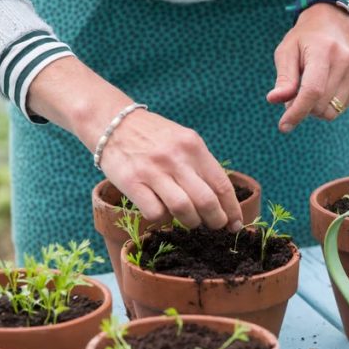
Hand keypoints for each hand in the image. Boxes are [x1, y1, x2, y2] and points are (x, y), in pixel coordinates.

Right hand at [98, 110, 242, 229]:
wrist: (112, 121)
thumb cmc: (154, 136)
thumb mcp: (183, 140)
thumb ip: (201, 165)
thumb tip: (222, 200)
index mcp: (193, 146)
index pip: (222, 184)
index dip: (233, 209)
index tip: (236, 223)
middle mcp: (176, 158)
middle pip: (206, 201)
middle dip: (216, 220)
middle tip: (216, 226)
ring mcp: (153, 170)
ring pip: (184, 210)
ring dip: (192, 222)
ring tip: (192, 222)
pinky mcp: (131, 182)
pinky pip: (156, 212)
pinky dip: (164, 219)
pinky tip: (164, 212)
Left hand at [267, 2, 348, 132]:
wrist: (333, 27)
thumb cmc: (304, 41)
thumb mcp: (286, 52)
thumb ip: (284, 78)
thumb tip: (274, 100)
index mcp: (323, 50)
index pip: (312, 90)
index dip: (297, 111)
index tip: (283, 126)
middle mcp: (344, 61)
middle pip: (320, 105)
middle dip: (302, 107)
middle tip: (293, 93)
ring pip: (330, 112)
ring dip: (314, 109)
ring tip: (308, 89)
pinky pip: (339, 110)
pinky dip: (325, 106)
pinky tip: (322, 88)